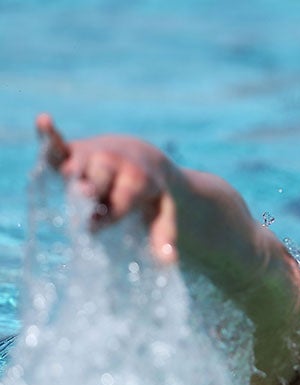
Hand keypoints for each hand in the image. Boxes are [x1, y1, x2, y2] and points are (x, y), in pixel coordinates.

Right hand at [36, 114, 177, 262]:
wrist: (146, 158)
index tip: (95, 228)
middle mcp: (117, 163)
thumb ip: (165, 236)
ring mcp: (96, 153)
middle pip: (93, 186)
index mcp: (140, 180)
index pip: (117, 204)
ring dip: (72, 179)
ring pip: (74, 170)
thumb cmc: (152, 194)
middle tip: (91, 199)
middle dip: (90, 197)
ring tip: (79, 185)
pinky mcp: (76, 150)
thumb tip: (169, 261)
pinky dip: (49, 134)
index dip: (106, 219)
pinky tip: (44, 121)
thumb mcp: (163, 214)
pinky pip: (59, 144)